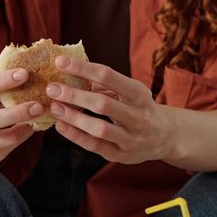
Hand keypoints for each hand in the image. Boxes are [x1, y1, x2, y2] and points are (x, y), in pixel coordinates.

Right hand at [0, 69, 41, 166]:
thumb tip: (26, 78)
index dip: (2, 80)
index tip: (24, 74)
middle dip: (17, 112)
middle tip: (38, 105)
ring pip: (3, 139)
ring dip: (24, 127)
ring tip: (39, 116)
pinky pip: (8, 148)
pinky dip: (22, 136)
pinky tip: (30, 127)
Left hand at [46, 55, 176, 163]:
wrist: (164, 137)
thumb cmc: (137, 107)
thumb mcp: (128, 91)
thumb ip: (103, 83)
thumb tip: (71, 69)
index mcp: (139, 94)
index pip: (108, 76)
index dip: (82, 68)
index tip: (60, 62)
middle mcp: (138, 116)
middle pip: (102, 104)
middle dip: (74, 95)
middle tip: (52, 88)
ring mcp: (131, 138)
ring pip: (99, 128)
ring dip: (74, 118)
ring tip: (54, 107)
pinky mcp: (121, 154)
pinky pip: (95, 146)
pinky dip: (76, 136)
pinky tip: (61, 125)